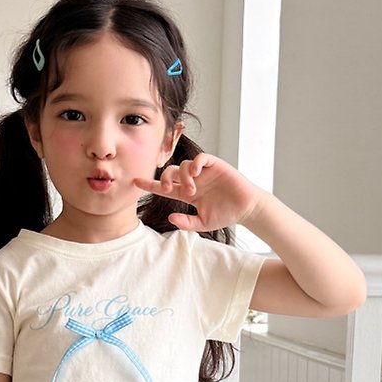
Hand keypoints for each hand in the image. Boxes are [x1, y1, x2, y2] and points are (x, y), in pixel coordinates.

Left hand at [132, 153, 264, 231]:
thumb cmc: (225, 215)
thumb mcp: (202, 223)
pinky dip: (195, 163)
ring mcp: (203, 172)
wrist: (246, 209)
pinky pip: (201, 158)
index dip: (150, 185)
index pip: (164, 187)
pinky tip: (196, 173)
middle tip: (169, 190)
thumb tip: (170, 218)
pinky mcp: (215, 166)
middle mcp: (193, 180)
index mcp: (187, 193)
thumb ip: (186, 222)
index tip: (135, 183)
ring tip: (192, 190)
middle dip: (165, 179)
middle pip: (170, 172)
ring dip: (184, 177)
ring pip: (184, 165)